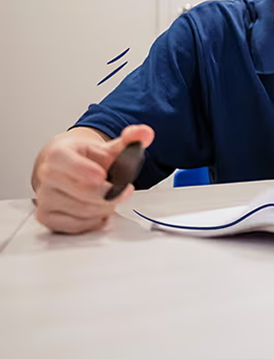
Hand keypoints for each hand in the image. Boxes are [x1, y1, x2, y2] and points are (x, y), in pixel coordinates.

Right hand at [33, 124, 153, 233]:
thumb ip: (131, 139)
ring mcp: (44, 198)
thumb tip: (145, 133)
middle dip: (111, 193)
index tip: (104, 176)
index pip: (72, 166)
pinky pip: (76, 226)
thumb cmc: (87, 158)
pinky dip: (94, 220)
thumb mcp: (109, 147)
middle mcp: (46, 176)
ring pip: (82, 211)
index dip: (91, 172)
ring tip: (110, 197)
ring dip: (105, 207)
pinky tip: (98, 209)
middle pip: (84, 193)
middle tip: (123, 189)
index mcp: (59, 154)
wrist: (65, 167)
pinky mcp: (46, 217)